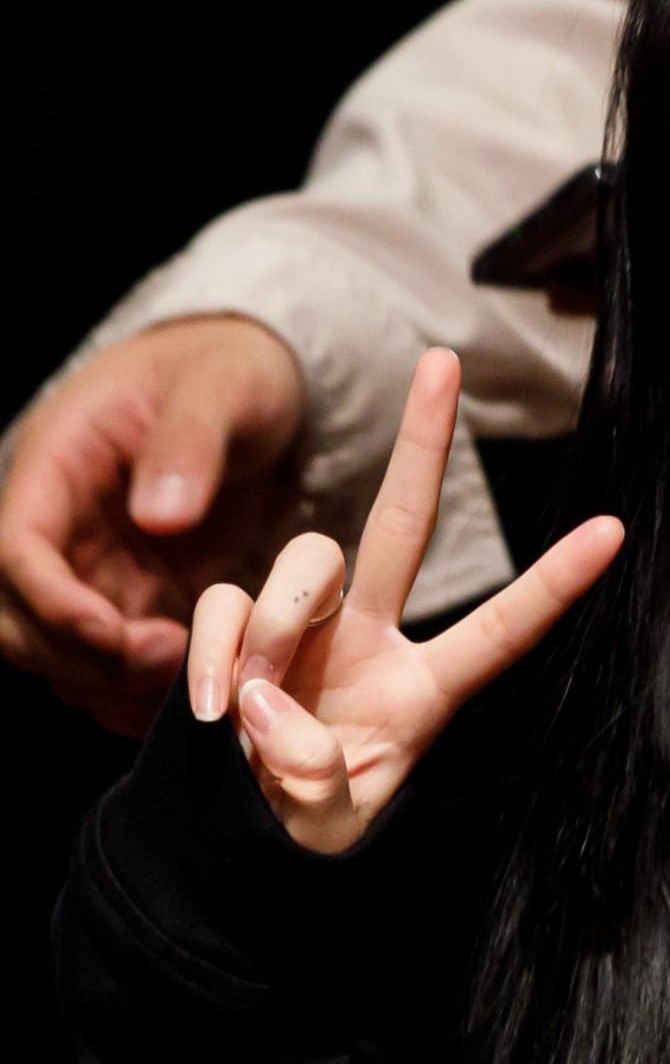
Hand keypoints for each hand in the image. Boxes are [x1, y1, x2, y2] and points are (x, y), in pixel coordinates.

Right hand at [0, 315, 307, 730]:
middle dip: (80, 657)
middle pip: (21, 618)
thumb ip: (191, 442)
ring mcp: (92, 566)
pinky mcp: (133, 595)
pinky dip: (142, 687)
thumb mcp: (223, 386)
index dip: (51, 603)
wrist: (252, 386)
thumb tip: (158, 515)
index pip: (13, 551)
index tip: (112, 636)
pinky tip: (200, 692)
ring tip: (196, 679)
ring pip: (61, 652)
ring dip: (112, 682)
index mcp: (55, 466)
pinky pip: (113, 659)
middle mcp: (58, 525)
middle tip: (170, 663)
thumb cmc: (229, 371)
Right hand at [187, 350, 622, 855]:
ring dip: (272, 626)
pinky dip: (211, 650)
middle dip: (422, 442)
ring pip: (304, 562)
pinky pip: (221, 602)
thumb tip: (268, 706)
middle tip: (442, 357)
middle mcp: (371, 638)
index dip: (556, 584)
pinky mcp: (234, 627)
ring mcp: (302, 627)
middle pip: (401, 523)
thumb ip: (313, 777)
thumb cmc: (302, 827)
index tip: (615, 530)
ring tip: (250, 709)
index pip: (501, 629)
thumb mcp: (328, 824)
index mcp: (427, 689)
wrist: (231, 839)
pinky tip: (213, 710)